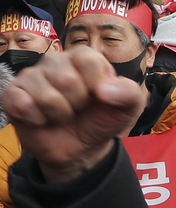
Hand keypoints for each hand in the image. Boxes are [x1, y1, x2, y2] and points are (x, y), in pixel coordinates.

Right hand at [3, 47, 146, 182]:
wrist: (80, 149)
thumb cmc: (100, 120)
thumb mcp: (128, 109)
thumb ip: (129, 93)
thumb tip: (104, 90)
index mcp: (83, 59)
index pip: (87, 59)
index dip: (95, 86)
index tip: (98, 98)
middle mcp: (55, 62)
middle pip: (66, 78)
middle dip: (77, 104)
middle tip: (78, 109)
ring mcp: (32, 77)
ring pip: (46, 95)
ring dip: (59, 114)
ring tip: (62, 115)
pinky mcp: (13, 94)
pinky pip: (21, 103)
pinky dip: (36, 119)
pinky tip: (42, 119)